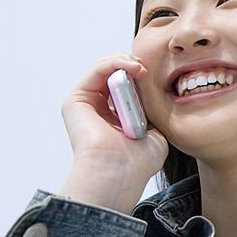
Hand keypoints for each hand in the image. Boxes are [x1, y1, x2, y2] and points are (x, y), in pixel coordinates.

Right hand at [58, 53, 169, 212]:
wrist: (119, 173)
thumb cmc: (138, 161)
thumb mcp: (155, 130)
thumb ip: (153, 110)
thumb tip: (155, 89)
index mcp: (116, 117)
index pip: (130, 85)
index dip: (144, 76)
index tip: (160, 76)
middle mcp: (99, 109)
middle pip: (117, 73)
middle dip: (135, 65)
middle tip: (149, 69)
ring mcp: (86, 104)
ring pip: (106, 68)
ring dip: (127, 62)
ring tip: (142, 69)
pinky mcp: (76, 101)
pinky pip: (96, 70)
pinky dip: (115, 63)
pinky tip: (132, 68)